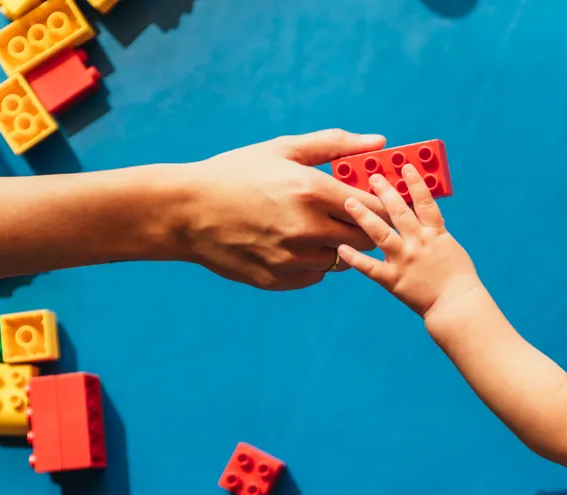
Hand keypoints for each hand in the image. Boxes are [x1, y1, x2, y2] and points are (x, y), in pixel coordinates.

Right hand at [173, 130, 392, 290]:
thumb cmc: (236, 173)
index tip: (379, 202)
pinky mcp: (279, 279)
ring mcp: (293, 258)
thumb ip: (337, 145)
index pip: (374, 208)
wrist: (185, 211)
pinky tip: (291, 243)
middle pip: (365, 238)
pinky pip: (315, 275)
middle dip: (364, 227)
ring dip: (336, 245)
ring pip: (341, 259)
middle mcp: (307, 229)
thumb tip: (380, 142)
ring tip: (312, 227)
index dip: (382, 206)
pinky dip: (312, 262)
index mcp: (312, 191)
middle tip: (349, 216)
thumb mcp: (284, 149)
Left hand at [337, 164, 481, 317]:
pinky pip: (370, 267)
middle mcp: (418, 243)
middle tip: (371, 177)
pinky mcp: (393, 279)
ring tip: (349, 202)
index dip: (415, 182)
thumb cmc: (458, 277)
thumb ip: (433, 230)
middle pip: (399, 211)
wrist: (457, 305)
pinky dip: (355, 258)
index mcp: (435, 233)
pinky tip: (341, 247)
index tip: (405, 166)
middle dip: (384, 191)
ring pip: (381, 233)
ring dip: (364, 216)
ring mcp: (404, 260)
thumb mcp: (450, 246)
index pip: (424, 201)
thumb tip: (421, 212)